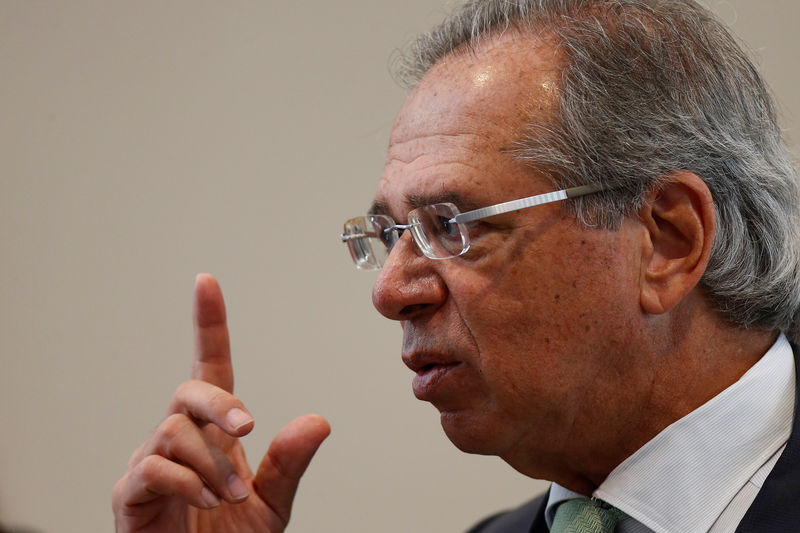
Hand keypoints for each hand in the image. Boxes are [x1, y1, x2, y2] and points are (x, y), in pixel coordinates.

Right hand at [113, 274, 330, 531]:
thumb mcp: (271, 503)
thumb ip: (289, 464)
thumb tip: (317, 422)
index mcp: (215, 433)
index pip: (211, 367)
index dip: (208, 325)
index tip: (207, 283)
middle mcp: (181, 439)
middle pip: (190, 390)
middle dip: (220, 403)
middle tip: (248, 427)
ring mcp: (152, 463)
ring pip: (175, 431)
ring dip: (212, 464)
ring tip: (232, 496)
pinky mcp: (131, 494)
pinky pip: (152, 469)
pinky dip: (187, 482)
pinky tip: (208, 501)